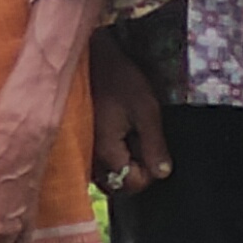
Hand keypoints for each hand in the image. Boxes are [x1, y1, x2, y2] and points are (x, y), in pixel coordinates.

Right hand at [88, 31, 170, 196]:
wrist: (89, 57)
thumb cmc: (120, 80)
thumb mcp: (146, 109)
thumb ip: (154, 144)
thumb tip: (163, 173)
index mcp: (107, 150)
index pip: (133, 184)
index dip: (150, 172)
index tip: (154, 149)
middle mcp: (90, 156)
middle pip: (118, 185)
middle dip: (136, 171)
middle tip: (144, 143)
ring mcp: (82, 150)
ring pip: (107, 176)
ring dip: (123, 165)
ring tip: (130, 137)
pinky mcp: (79, 141)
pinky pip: (97, 164)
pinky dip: (110, 158)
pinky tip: (117, 135)